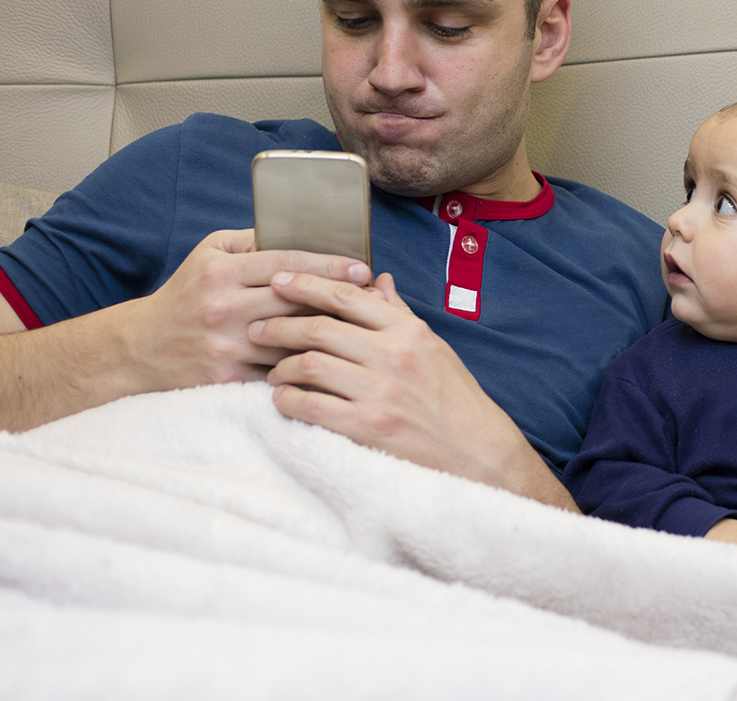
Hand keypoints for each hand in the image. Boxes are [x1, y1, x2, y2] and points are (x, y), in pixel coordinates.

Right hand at [121, 228, 370, 393]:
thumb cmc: (185, 295)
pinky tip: (332, 359)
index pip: (286, 263)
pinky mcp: (225, 377)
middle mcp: (222, 307)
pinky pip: (277, 370)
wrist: (140, 348)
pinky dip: (305, 364)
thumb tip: (299, 231)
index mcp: (221, 272)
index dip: (329, 265)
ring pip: (291, 339)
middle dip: (338, 299)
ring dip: (329, 334)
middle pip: (295, 302)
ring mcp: (225, 345)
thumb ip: (251, 241)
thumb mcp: (208, 254)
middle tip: (374, 297)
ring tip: (361, 328)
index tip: (362, 268)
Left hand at [256, 271, 571, 506]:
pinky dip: (288, 401)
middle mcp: (394, 356)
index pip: (347, 296)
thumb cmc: (456, 401)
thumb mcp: (435, 349)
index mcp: (409, 331)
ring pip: (308, 365)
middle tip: (257, 330)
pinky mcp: (367, 427)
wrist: (478, 454)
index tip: (278, 282)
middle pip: (318, 328)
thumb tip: (379, 281)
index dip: (306, 285)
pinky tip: (283, 401)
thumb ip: (401, 316)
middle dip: (279, 326)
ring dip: (280, 367)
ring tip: (272, 372)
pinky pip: (310, 406)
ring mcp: (380, 392)